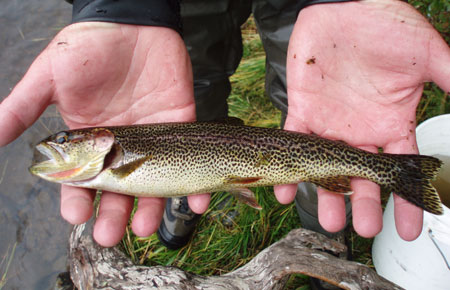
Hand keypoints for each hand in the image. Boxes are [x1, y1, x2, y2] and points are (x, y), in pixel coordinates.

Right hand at [0, 22, 209, 246]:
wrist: (130, 21)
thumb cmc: (88, 48)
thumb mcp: (50, 77)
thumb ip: (24, 107)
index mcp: (90, 140)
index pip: (82, 180)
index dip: (78, 199)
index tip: (77, 216)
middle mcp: (122, 146)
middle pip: (118, 190)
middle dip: (113, 214)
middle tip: (110, 233)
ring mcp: (152, 139)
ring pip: (153, 182)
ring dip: (152, 207)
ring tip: (146, 227)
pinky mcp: (180, 125)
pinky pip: (190, 159)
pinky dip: (195, 182)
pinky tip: (196, 201)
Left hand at [276, 0, 449, 239]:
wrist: (345, 6)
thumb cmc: (386, 26)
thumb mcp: (427, 56)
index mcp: (390, 123)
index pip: (400, 170)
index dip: (405, 199)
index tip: (407, 227)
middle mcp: (360, 130)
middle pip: (362, 176)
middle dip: (363, 204)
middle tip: (364, 228)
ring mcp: (330, 123)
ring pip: (326, 168)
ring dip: (326, 195)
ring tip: (328, 220)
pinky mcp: (302, 111)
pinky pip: (292, 144)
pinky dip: (287, 167)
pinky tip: (284, 190)